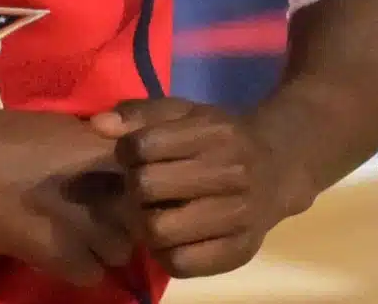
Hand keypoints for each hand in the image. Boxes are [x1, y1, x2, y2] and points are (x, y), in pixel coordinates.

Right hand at [0, 102, 135, 288]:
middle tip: (96, 216)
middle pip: (140, 221)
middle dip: (123, 221)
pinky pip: (90, 275)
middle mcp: (108, 191)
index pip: (151, 184)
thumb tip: (120, 159)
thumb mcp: (64, 128)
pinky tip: (58, 251)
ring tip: (76, 236)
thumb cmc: (5, 135)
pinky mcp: (63, 256)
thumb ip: (99, 145)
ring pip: (119, 252)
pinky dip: (78, 267)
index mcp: (110, 155)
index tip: (119, 193)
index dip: (138, 193)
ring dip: (102, 247)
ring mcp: (88, 226)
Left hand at [89, 98, 309, 277]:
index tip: (133, 155)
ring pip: (159, 230)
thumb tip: (98, 125)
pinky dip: (164, 253)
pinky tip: (170, 237)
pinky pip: (181, 264)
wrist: (279, 167)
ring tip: (153, 212)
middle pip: (146, 187)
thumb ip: (139, 113)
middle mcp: (231, 173)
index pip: (141, 146)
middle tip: (141, 188)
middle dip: (132, 187)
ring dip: (144, 223)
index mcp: (213, 132)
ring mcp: (239, 216)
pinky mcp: (239, 252)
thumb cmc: (219, 137)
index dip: (126, 152)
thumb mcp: (183, 113)